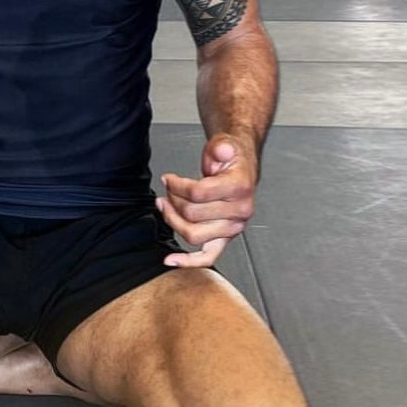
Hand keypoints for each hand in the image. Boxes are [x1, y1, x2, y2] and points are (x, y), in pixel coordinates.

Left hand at [157, 134, 257, 268]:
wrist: (240, 168)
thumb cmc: (231, 159)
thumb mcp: (225, 144)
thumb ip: (222, 147)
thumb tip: (222, 150)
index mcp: (239, 188)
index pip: (198, 193)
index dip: (177, 185)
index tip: (168, 178)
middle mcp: (239, 212)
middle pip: (192, 214)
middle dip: (173, 200)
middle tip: (167, 190)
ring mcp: (233, 228)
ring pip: (194, 235)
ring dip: (173, 221)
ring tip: (165, 207)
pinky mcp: (225, 238)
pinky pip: (208, 256)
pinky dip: (189, 261)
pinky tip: (171, 259)